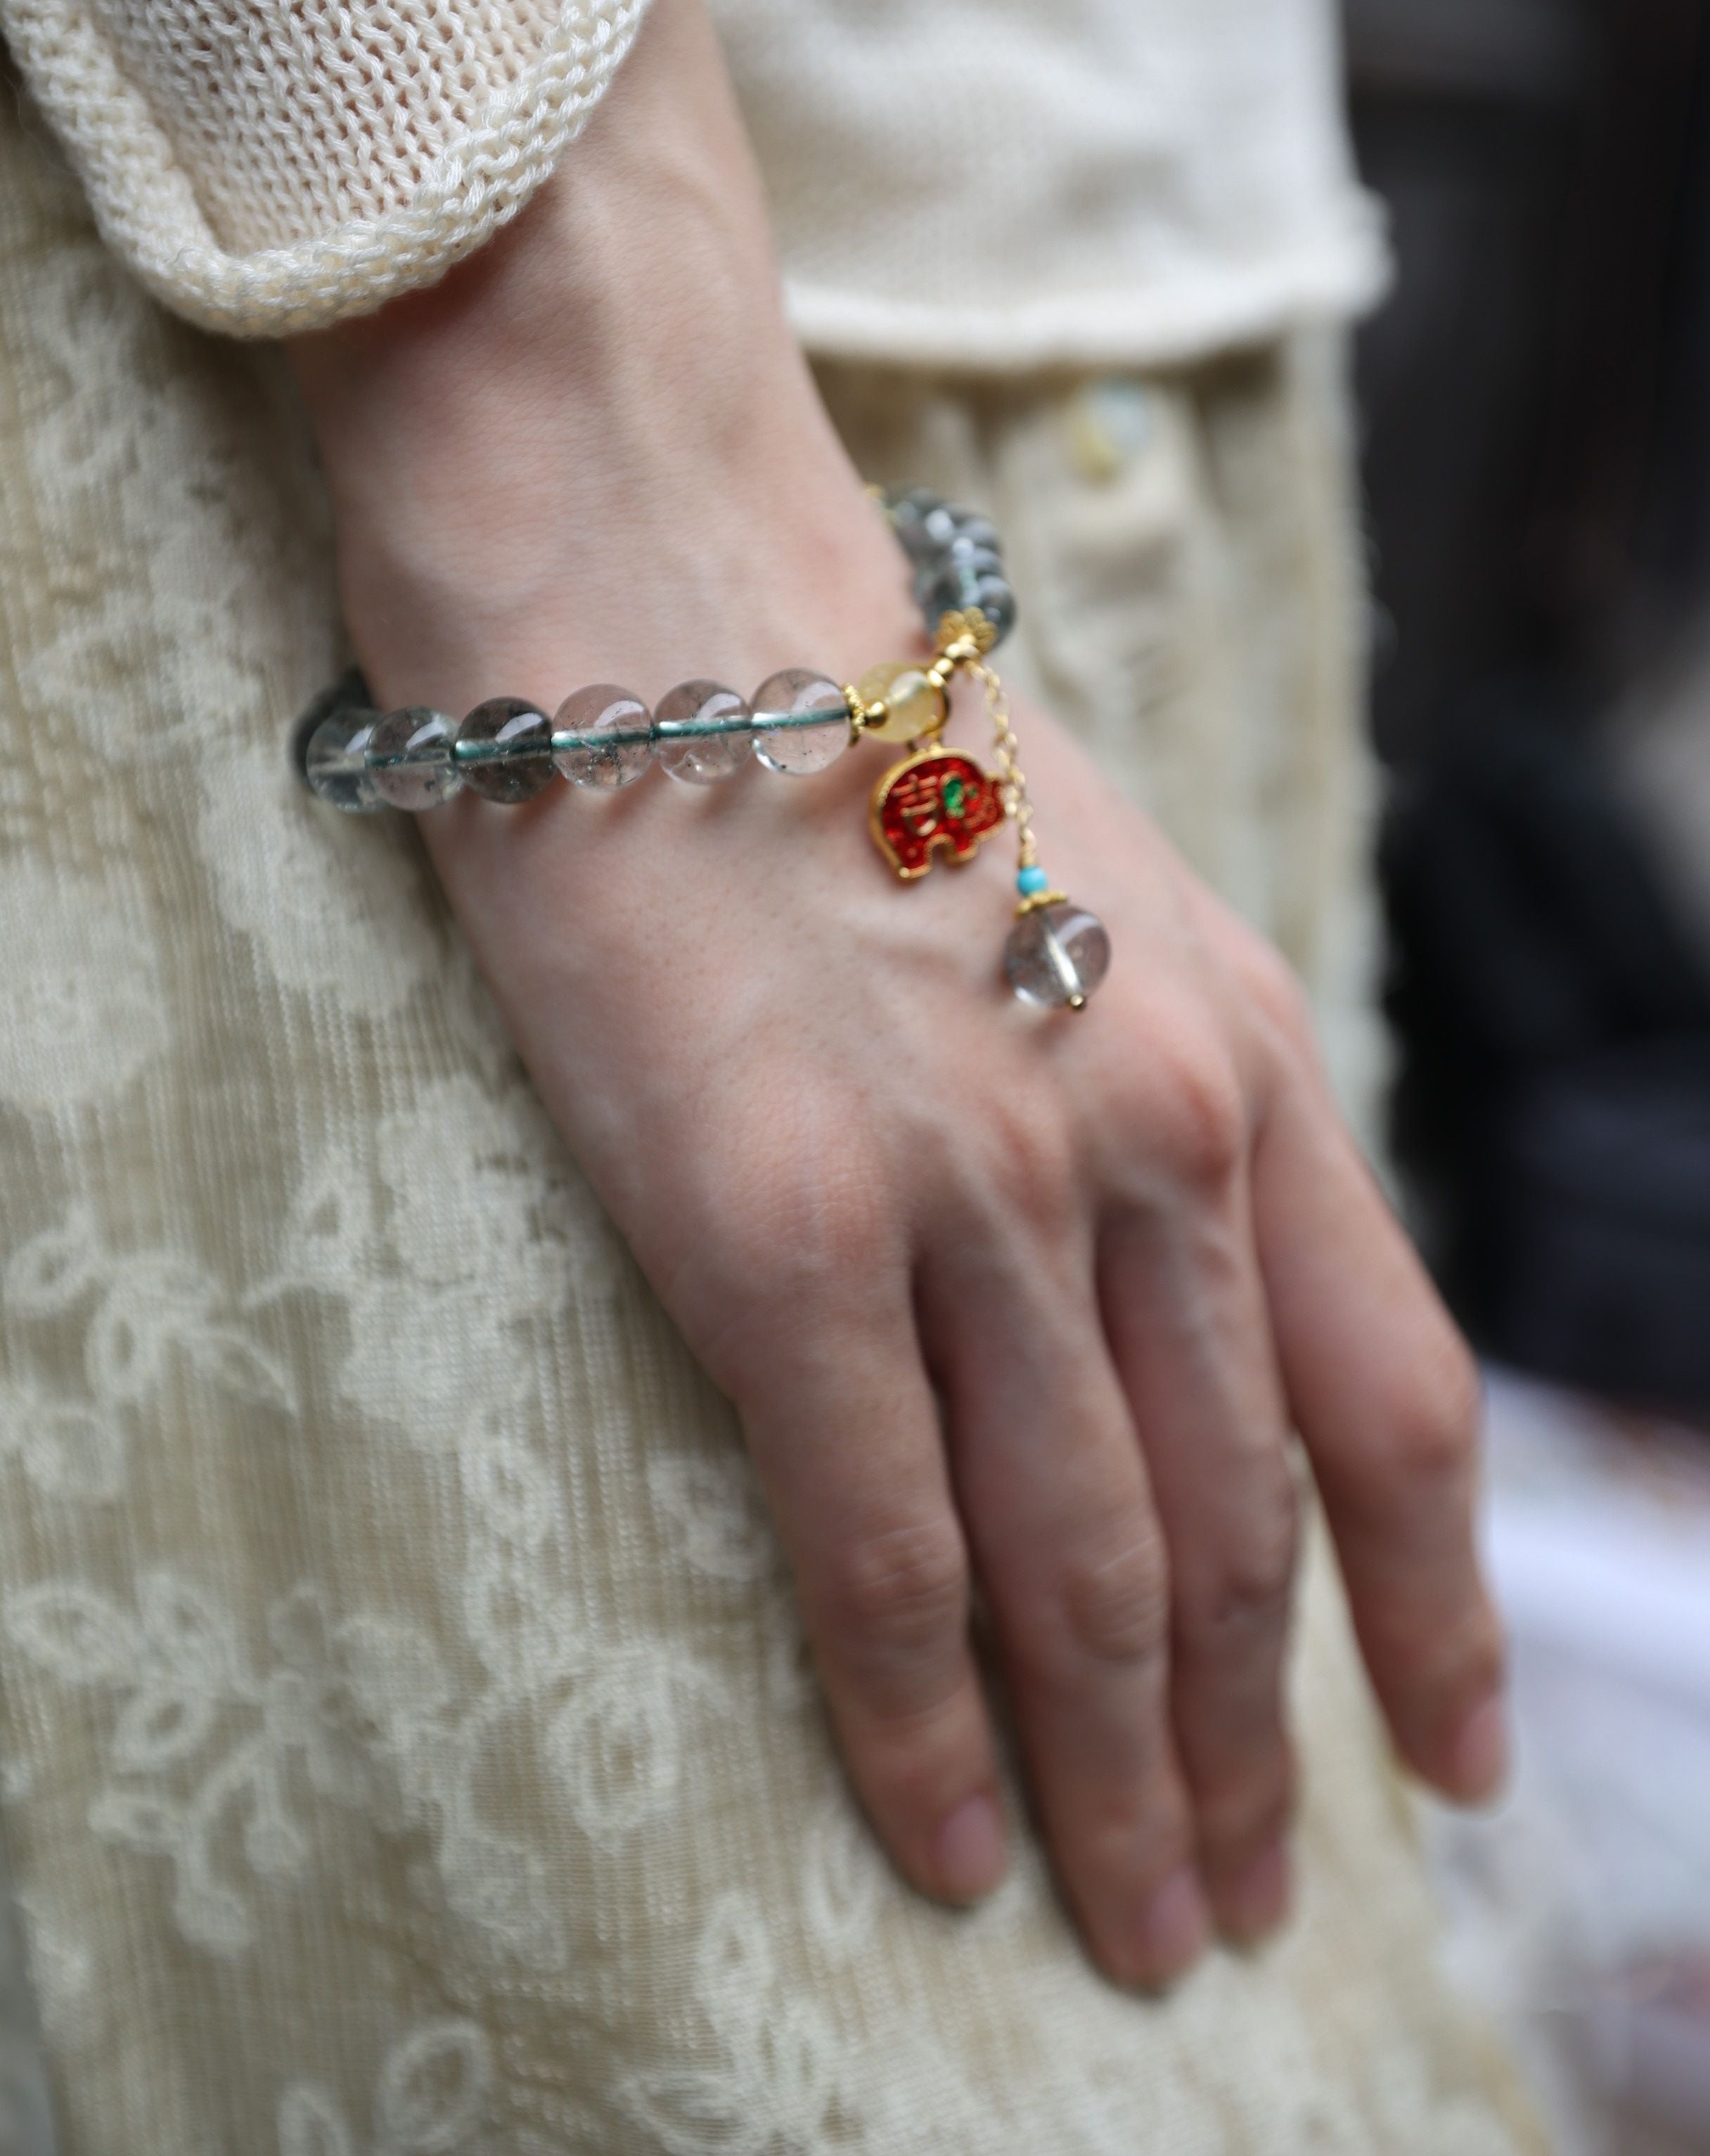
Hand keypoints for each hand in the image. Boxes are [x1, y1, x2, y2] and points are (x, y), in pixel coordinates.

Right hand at [293, 0, 1506, 1991]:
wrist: (654, 569)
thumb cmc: (844, 713)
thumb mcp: (1089, 885)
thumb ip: (1156, 1080)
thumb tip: (1172, 1281)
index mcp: (1235, 1041)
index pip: (1399, 1394)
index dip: (1437, 1610)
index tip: (1450, 1761)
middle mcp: (1150, 1134)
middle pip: (1251, 1524)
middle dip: (1259, 1751)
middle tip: (1238, 1905)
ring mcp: (977, 1189)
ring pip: (1096, 1570)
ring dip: (1122, 1778)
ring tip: (1129, 1923)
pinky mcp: (783, 1229)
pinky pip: (886, 1545)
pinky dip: (926, 1722)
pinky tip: (946, 1843)